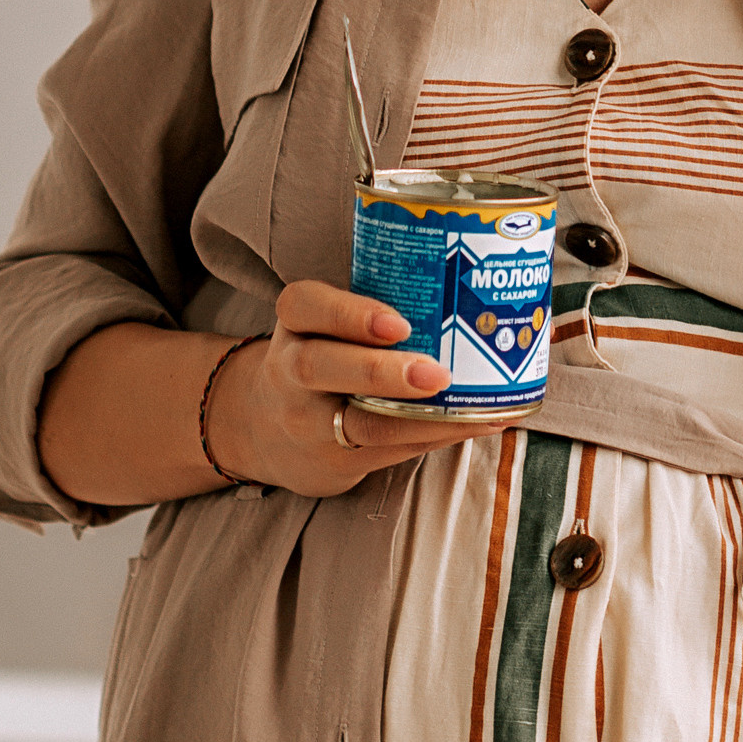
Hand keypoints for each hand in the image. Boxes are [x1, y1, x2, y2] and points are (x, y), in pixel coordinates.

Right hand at [207, 279, 487, 496]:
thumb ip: (370, 307)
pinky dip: (435, 436)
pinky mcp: (335, 460)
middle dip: (382, 372)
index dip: (350, 315)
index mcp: (295, 324)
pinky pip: (389, 451)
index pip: (306, 306)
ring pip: (362, 423)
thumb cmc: (320, 356)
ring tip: (475, 408)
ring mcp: (309, 422)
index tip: (399, 324)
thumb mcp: (322, 324)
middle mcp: (291, 372)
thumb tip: (461, 280)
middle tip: (436, 373)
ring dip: (423, 418)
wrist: (266, 428)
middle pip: (322, 368)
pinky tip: (477, 423)